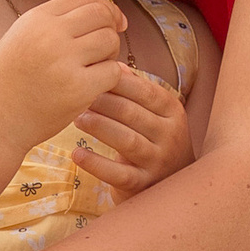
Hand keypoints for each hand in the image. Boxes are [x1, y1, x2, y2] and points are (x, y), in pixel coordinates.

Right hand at [0, 0, 128, 146]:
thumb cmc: (10, 79)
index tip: (113, 22)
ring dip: (110, 54)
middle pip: (103, 16)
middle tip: (103, 49)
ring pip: (110, 41)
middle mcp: (51, 34)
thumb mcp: (24, 37)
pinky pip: (113, 72)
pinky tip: (93, 86)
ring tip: (94, 68)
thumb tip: (109, 13)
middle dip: (111, 29)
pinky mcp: (78, 89)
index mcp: (37, 18)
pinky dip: (109, 78)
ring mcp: (64, 61)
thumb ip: (58, 22)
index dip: (106, 8)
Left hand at [69, 62, 194, 198]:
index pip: (145, 91)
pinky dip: (95, 163)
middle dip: (101, 103)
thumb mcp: (154, 114)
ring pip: (126, 140)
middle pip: (132, 113)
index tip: (89, 74)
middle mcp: (171, 135)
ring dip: (98, 127)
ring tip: (77, 120)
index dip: (116, 82)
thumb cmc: (154, 140)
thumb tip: (114, 64)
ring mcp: (158, 161)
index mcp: (173, 112)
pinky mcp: (143, 184)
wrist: (172, 186)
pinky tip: (76, 154)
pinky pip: (118, 173)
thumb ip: (136, 90)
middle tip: (76, 96)